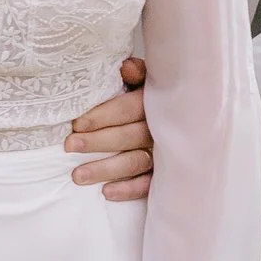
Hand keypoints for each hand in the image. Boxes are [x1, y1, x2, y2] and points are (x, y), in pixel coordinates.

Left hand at [68, 55, 152, 199]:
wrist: (191, 118)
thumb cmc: (157, 97)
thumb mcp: (148, 80)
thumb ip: (138, 73)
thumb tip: (126, 67)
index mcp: (156, 103)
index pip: (129, 109)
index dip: (102, 116)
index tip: (76, 123)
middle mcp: (162, 129)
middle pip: (128, 137)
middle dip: (96, 142)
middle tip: (69, 145)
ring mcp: (165, 153)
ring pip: (135, 162)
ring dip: (105, 169)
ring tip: (77, 175)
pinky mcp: (166, 173)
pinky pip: (149, 184)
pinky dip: (129, 189)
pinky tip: (106, 192)